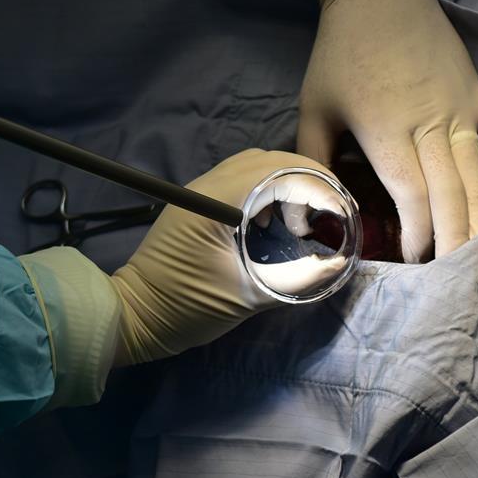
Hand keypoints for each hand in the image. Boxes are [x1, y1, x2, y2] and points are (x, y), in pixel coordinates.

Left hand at [110, 149, 345, 364]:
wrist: (134, 317)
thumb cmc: (186, 307)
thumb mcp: (248, 297)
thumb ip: (297, 278)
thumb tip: (339, 264)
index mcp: (218, 200)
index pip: (278, 168)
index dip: (317, 181)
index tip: (343, 207)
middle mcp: (207, 186)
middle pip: (268, 160)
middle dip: (307, 178)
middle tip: (331, 211)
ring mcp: (199, 192)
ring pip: (254, 166)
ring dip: (286, 183)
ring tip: (303, 218)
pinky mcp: (197, 204)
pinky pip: (239, 181)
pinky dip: (267, 192)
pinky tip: (274, 222)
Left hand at [297, 0, 477, 262]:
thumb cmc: (340, 54)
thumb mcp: (313, 108)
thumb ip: (311, 162)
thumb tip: (302, 214)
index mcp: (388, 134)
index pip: (413, 198)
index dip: (418, 236)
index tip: (415, 261)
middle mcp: (430, 128)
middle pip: (450, 196)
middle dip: (453, 241)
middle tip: (454, 275)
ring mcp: (460, 111)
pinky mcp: (476, 96)